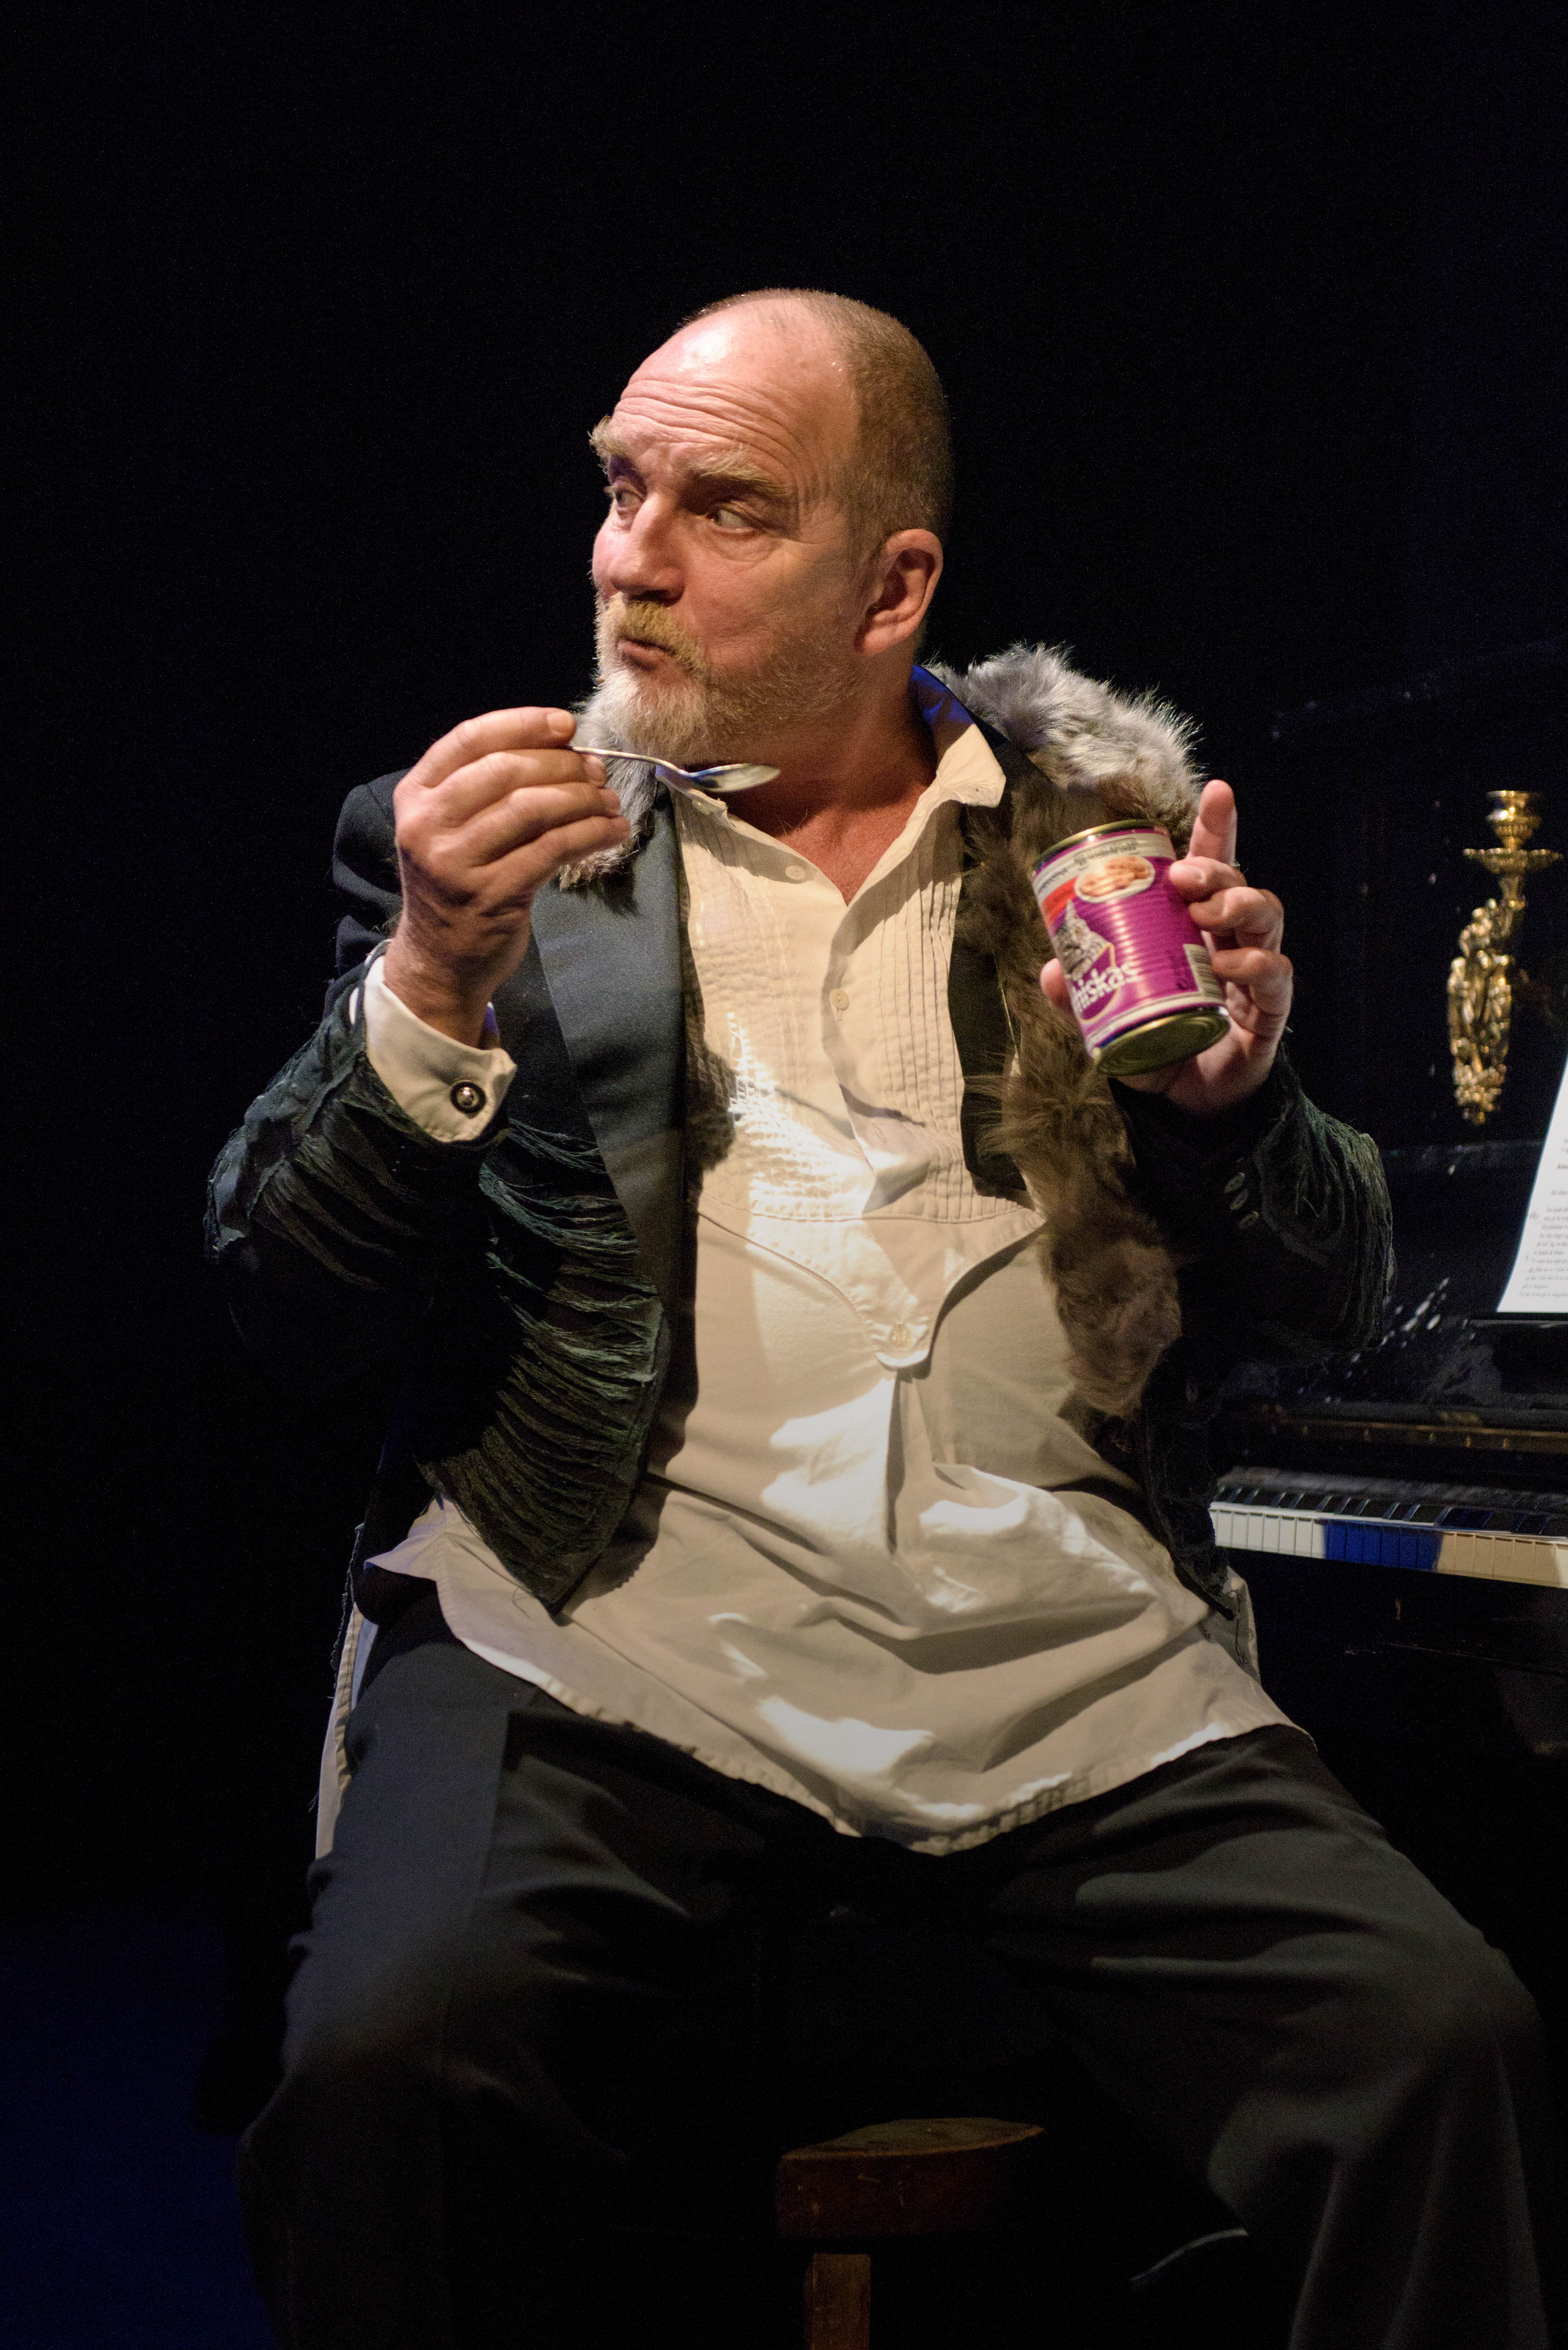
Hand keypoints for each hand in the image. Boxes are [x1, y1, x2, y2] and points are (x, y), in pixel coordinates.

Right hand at [381, 708, 629, 1043]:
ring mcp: (457, 862)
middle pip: (506, 770)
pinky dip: (590, 834)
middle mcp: (428, 825)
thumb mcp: (450, 827)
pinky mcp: (491, 895)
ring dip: (582, 799)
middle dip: (562, 765)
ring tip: (609, 802)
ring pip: (532, 808)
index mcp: (416, 796)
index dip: (522, 724)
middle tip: (596, 771)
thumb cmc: (458, 882)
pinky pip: (552, 849)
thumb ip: (486, 785)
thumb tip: (563, 745)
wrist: (441, 959)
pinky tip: (612, 832)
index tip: (565, 725)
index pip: (469, 739)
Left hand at [1040, 780, 1291, 1113]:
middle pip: (1238, 884)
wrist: (1188, 1110)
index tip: (1218, 791)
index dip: (1216, 830)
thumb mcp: (1108, 1021)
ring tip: (1206, 912)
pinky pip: (1276, 976)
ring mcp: (1254, 973)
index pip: (1211, 869)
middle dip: (1216, 869)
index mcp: (1195, 930)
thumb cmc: (1155, 1046)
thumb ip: (1080, 998)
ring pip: (1266, 918)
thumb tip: (1049, 972)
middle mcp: (1231, 940)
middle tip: (1183, 876)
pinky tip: (1228, 962)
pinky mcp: (1269, 1011)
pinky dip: (1255, 963)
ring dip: (1238, 904)